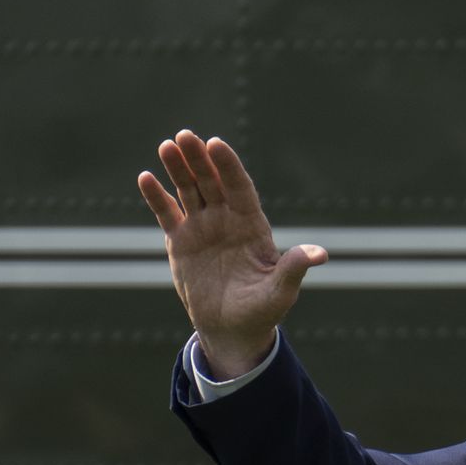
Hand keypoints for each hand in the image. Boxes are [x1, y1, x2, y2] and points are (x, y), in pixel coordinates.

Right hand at [137, 130, 326, 378]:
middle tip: (185, 135)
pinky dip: (156, 197)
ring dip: (178, 169)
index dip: (228, 166)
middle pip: (212, 182)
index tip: (216, 144)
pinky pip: (167, 214)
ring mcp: (203, 228)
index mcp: (252, 225)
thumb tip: (319, 254)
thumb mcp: (281, 290)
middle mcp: (227, 220)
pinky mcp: (181, 242)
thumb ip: (293, 269)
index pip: (240, 187)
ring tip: (166, 145)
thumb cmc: (263, 310)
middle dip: (199, 158)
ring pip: (189, 190)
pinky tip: (145, 177)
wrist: (233, 329)